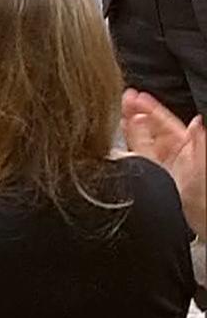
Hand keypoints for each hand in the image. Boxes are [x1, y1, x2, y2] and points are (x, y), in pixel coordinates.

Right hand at [122, 89, 205, 238]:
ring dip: (131, 122)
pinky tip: (121, 130)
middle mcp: (172, 152)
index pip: (166, 122)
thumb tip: (196, 121)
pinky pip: (136, 152)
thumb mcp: (202, 166)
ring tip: (119, 110)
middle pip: (151, 126)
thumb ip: (199, 142)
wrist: (197, 220)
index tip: (139, 97)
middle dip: (138, 110)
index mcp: (187, 146)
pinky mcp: (149, 173)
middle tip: (124, 98)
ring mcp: (159, 162)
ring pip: (141, 137)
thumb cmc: (204, 196)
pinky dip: (128, 139)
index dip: (153, 108)